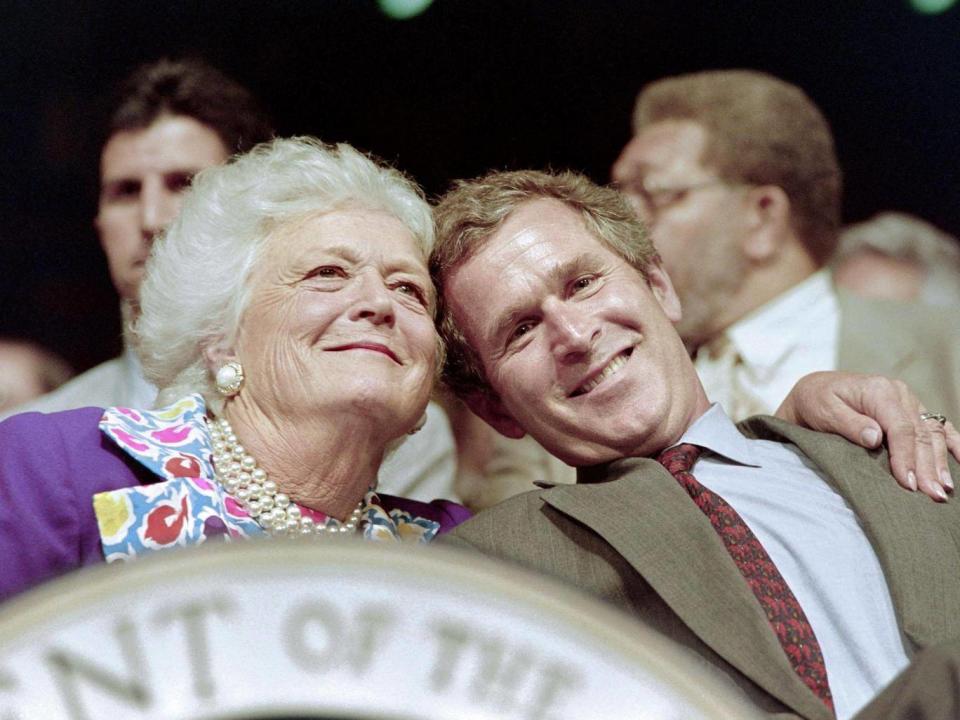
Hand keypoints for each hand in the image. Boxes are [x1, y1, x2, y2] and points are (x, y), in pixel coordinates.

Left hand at [775, 371, 958, 500]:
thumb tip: (875, 438)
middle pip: (921, 434)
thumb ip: (849, 424)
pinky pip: (938, 427)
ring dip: (940, 463)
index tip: (908, 484)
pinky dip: (951, 444)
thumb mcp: (824, 410)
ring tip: (944, 489)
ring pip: (933, 433)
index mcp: (879, 391)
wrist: (816, 390)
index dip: (906, 458)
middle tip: (932, 495)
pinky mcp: (912, 410)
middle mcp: (899, 393)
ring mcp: (909, 401)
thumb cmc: (816, 401)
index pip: (901, 428)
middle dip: (927, 467)